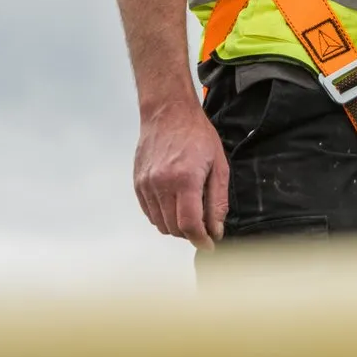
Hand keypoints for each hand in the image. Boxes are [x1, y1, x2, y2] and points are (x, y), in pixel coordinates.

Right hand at [134, 101, 228, 245]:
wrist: (168, 112)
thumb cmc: (197, 134)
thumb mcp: (219, 166)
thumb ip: (218, 201)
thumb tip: (216, 229)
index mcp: (185, 179)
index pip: (189, 224)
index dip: (201, 240)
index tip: (209, 245)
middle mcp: (161, 184)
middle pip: (174, 228)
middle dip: (191, 234)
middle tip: (204, 227)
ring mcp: (146, 184)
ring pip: (160, 224)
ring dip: (177, 227)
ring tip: (190, 213)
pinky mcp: (138, 183)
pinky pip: (150, 213)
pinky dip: (163, 217)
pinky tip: (175, 205)